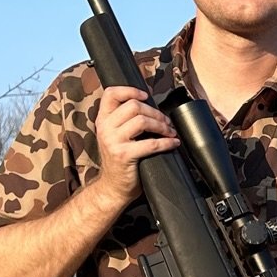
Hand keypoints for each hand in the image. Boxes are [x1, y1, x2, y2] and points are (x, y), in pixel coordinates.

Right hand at [91, 86, 178, 208]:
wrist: (113, 186)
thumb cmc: (119, 159)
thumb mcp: (114, 135)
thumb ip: (124, 119)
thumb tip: (149, 104)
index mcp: (102, 119)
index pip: (110, 93)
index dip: (130, 90)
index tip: (146, 96)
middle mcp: (105, 128)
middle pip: (134, 106)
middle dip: (155, 112)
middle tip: (166, 121)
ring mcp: (113, 141)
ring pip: (142, 120)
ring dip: (161, 125)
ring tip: (169, 131)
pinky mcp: (124, 155)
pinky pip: (151, 143)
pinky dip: (167, 142)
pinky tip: (173, 143)